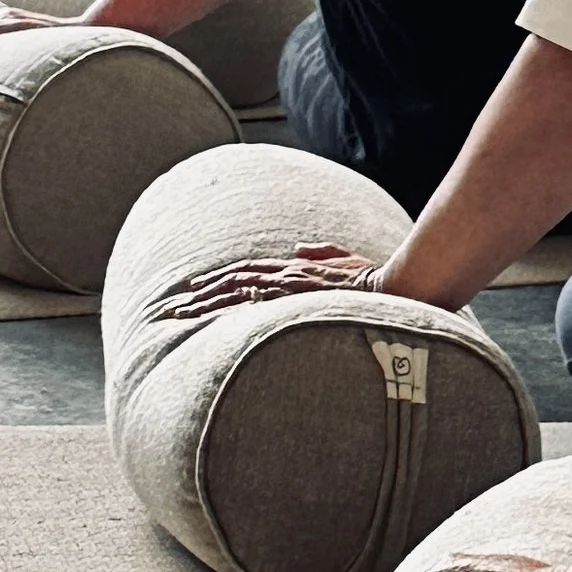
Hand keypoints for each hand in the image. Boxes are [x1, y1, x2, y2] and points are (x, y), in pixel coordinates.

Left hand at [157, 243, 380, 321]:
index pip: (250, 272)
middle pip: (233, 282)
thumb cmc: (376, 280)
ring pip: (235, 294)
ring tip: (176, 316)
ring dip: (204, 305)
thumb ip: (322, 252)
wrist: (396, 287)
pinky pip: (252, 310)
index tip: (198, 287)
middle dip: (202, 293)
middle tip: (174, 306)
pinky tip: (206, 324)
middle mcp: (287, 275)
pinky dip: (226, 315)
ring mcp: (288, 290)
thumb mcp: (347, 260)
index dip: (222, 278)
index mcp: (296, 269)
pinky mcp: (294, 304)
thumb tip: (299, 248)